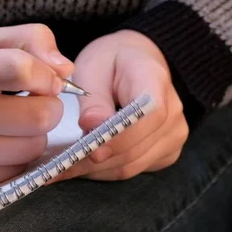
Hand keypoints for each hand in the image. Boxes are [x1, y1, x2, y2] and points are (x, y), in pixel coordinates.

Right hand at [0, 24, 73, 196]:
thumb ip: (27, 40)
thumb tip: (65, 69)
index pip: (22, 68)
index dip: (47, 76)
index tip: (45, 81)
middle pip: (39, 116)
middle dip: (47, 110)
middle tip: (33, 106)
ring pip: (32, 147)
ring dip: (33, 137)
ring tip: (11, 128)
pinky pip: (16, 172)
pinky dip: (16, 159)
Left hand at [51, 30, 188, 181]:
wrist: (134, 60)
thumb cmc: (111, 60)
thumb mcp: (94, 66)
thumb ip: (94, 97)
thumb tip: (91, 125)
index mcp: (155, 79)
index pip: (148, 116)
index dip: (120, 137)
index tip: (90, 149)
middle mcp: (173, 111)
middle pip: (136, 148)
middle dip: (95, 160)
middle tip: (58, 164)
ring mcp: (173, 134)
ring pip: (131, 165)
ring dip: (95, 170)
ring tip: (62, 166)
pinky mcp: (165, 151)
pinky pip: (133, 169)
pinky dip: (104, 171)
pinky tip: (80, 164)